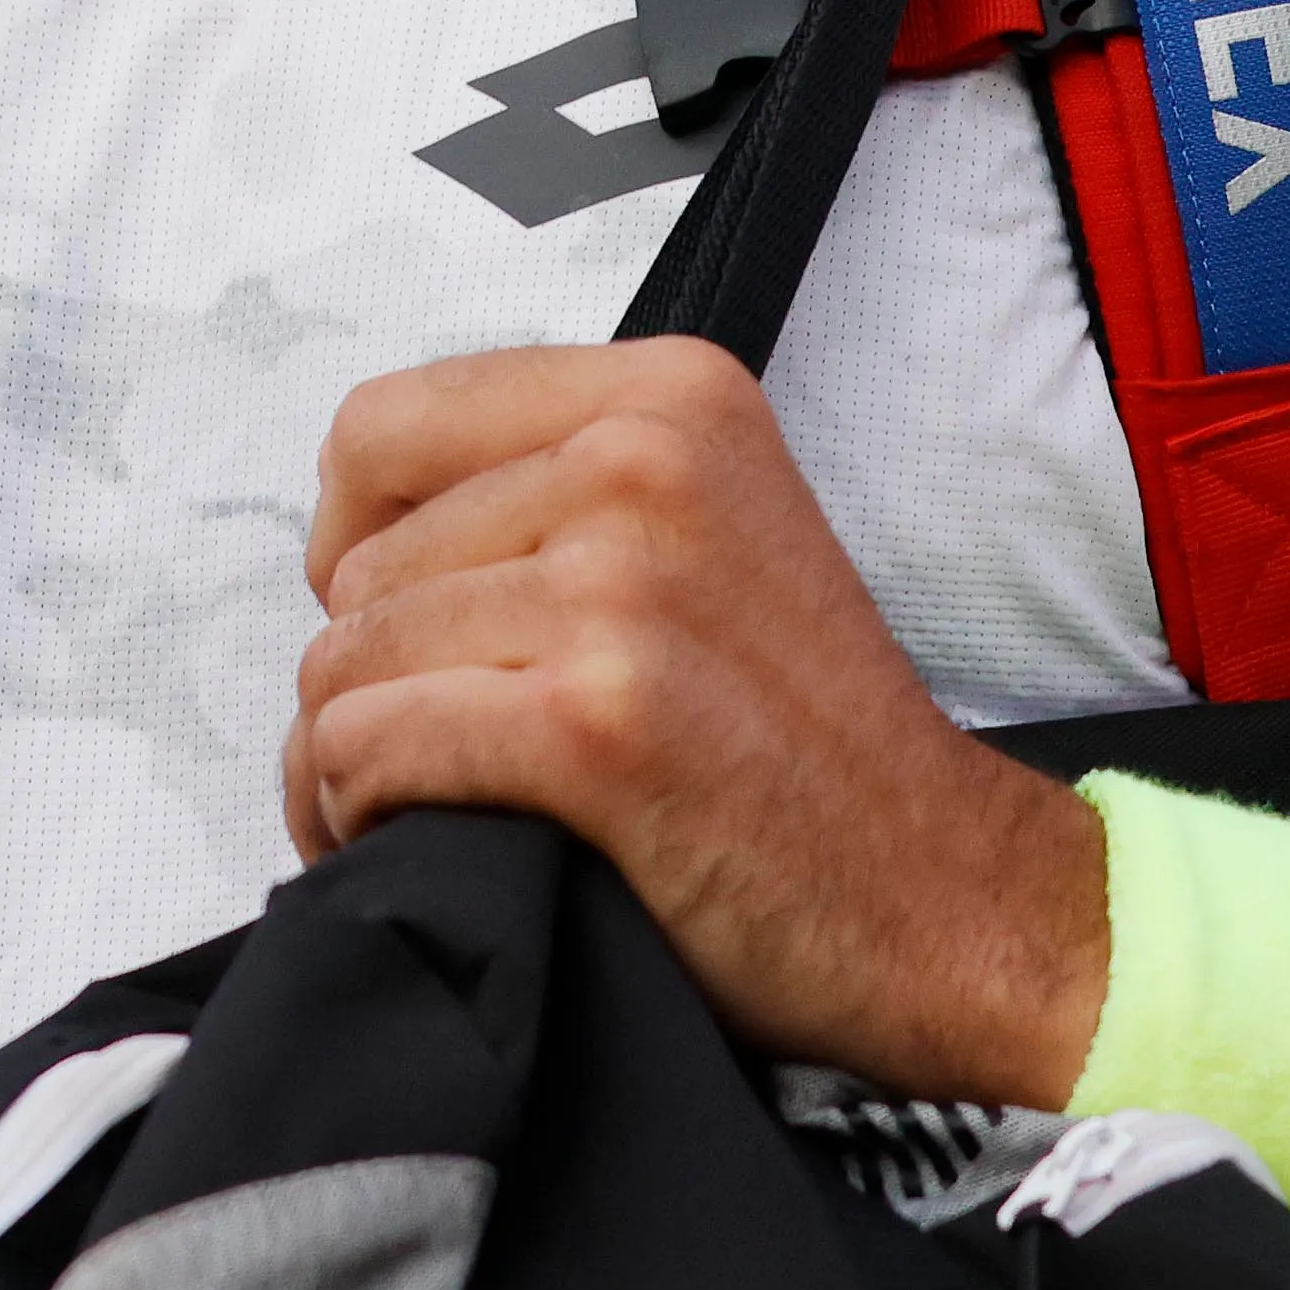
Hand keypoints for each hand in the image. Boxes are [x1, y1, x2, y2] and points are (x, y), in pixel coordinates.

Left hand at [285, 339, 1105, 1105]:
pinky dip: (358, 813)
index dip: (351, 538)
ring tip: (407, 811)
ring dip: (345, 761)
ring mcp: (621, 588)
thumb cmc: (811, 741)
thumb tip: (347, 547)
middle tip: (415, 756)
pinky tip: (414, 842)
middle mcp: (644, 462)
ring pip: (345, 663)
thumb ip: (557, 492)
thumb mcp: (710, 532)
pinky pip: (368, 747)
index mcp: (668, 397)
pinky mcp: (595, 720)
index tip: (397, 620)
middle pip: (357, 564)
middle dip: (360, 677)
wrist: (944, 892)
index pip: (384, 426)